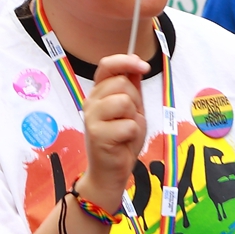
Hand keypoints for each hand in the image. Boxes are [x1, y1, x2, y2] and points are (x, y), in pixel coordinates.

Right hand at [76, 53, 147, 208]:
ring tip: (126, 130)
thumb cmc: (121, 140)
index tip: (143, 66)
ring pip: (125, 101)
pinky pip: (128, 124)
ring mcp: (92, 117)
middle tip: (129, 119)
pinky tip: (123, 142)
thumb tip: (136, 63)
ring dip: (134, 117)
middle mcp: (91, 102)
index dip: (125, 61)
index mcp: (98, 93)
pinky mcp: (97, 134)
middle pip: (122, 83)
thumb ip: (132, 88)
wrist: (110, 172)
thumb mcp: (131, 110)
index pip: (107, 66)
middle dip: (135, 100)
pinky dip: (133, 134)